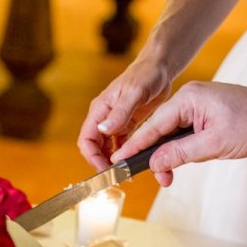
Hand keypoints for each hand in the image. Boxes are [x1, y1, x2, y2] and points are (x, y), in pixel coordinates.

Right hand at [77, 54, 172, 170]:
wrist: (159, 68)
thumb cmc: (146, 75)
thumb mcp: (134, 92)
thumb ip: (120, 112)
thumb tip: (103, 129)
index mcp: (100, 110)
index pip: (86, 139)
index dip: (93, 158)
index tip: (106, 171)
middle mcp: (105, 118)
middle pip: (95, 147)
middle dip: (103, 164)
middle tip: (118, 178)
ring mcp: (116, 122)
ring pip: (108, 148)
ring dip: (114, 162)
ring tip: (127, 174)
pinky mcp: (128, 124)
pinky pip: (122, 144)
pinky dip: (126, 154)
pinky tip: (136, 162)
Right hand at [109, 81, 246, 185]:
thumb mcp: (216, 143)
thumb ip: (182, 152)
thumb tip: (155, 162)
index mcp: (188, 98)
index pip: (154, 124)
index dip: (136, 144)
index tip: (119, 159)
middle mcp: (188, 98)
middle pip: (159, 128)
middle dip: (154, 154)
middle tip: (156, 178)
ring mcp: (195, 105)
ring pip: (171, 133)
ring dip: (169, 154)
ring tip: (168, 176)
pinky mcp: (203, 114)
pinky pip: (183, 132)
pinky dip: (180, 148)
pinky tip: (178, 162)